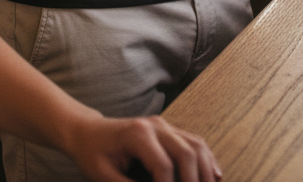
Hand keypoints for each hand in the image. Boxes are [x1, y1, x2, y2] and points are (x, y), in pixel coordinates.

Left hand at [69, 113, 220, 181]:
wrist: (88, 131)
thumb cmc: (93, 154)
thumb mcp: (102, 176)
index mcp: (138, 134)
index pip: (164, 166)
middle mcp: (156, 125)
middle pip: (187, 152)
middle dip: (196, 181)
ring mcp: (164, 125)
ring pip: (196, 145)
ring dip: (207, 170)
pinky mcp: (169, 130)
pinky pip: (194, 142)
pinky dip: (207, 160)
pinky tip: (214, 177)